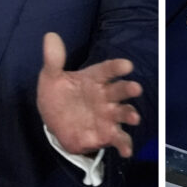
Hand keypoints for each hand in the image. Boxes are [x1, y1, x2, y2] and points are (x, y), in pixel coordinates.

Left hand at [36, 32, 141, 157]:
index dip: (117, 67)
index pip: (107, 70)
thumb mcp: (50, 77)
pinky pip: (119, 139)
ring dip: (129, 114)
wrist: (54, 121)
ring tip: (134, 118)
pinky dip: (125, 145)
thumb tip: (50, 36)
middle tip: (135, 88)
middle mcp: (104, 96)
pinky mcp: (105, 134)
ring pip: (122, 113)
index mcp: (93, 79)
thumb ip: (53, 60)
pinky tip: (126, 151)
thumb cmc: (57, 95)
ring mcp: (106, 116)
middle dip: (128, 89)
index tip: (127, 65)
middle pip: (119, 91)